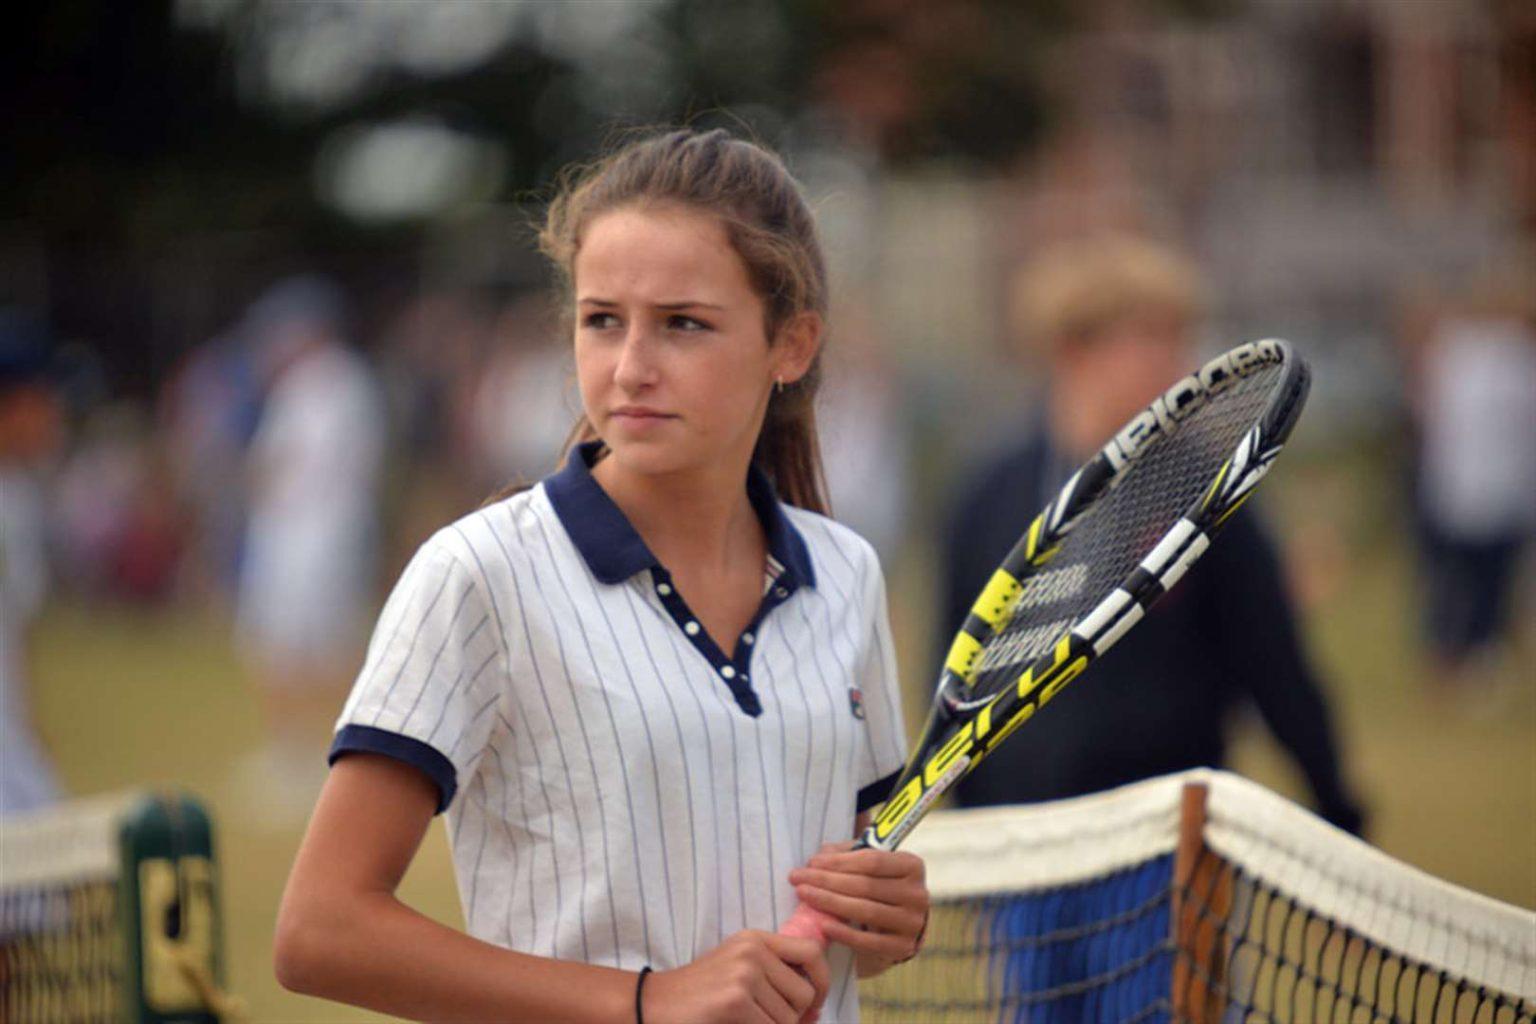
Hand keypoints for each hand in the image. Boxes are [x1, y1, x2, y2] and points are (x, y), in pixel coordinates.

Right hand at [642, 930, 828, 1023]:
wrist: (655, 1004)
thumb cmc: (700, 995)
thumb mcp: (739, 970)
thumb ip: (775, 977)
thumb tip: (817, 1008)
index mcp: (756, 939)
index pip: (812, 951)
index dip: (822, 982)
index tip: (814, 1005)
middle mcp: (753, 950)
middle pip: (805, 993)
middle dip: (795, 1018)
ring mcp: (744, 973)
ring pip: (790, 1017)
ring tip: (747, 1023)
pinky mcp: (735, 999)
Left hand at [787, 842, 928, 973]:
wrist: (898, 929)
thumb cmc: (878, 889)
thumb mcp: (869, 867)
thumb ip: (848, 855)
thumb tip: (821, 854)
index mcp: (912, 866)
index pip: (872, 860)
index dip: (839, 861)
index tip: (811, 862)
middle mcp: (917, 894)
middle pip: (865, 885)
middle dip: (826, 880)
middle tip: (796, 878)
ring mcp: (912, 923)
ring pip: (865, 911)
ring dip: (829, 902)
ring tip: (804, 896)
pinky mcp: (902, 948)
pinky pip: (868, 942)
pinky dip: (843, 933)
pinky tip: (823, 925)